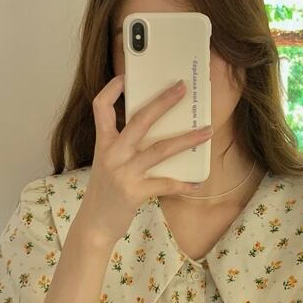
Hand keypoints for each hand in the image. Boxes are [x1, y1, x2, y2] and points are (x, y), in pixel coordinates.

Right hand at [81, 74, 212, 245]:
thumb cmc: (105, 192)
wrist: (94, 225)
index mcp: (103, 143)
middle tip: (182, 88)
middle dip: (163, 101)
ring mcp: (123, 172)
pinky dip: (183, 183)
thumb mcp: (107, 164)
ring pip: (161, 149)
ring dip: (188, 139)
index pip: (100, 107)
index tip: (126, 77)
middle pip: (140, 119)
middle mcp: (112, 153)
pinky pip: (166, 183)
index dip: (111, 89)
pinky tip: (196, 183)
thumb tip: (157, 131)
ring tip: (207, 131)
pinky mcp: (134, 192)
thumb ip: (123, 146)